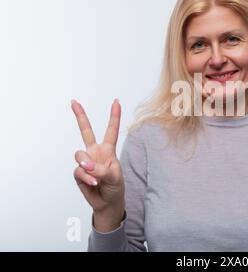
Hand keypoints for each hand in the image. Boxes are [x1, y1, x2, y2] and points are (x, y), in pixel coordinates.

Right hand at [71, 99, 124, 230]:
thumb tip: (87, 166)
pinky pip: (79, 171)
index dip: (114, 116)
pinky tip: (93, 184)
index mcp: (108, 150)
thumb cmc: (115, 187)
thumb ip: (102, 169)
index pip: (111, 130)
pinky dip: (86, 178)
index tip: (116, 101)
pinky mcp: (79, 173)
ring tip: (95, 174)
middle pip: (86, 131)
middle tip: (74, 102)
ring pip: (79, 155)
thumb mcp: (115, 177)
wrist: (107, 203)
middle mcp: (95, 152)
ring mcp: (86, 162)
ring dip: (86, 165)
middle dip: (80, 116)